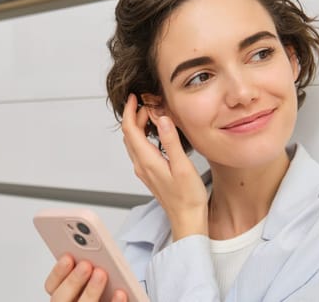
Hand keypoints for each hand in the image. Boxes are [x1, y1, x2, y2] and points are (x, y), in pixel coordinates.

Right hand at [44, 254, 126, 301]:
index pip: (52, 286)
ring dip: (91, 291)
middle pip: (62, 299)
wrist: (109, 297)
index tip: (68, 258)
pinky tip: (120, 293)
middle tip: (85, 265)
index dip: (58, 272)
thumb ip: (84, 267)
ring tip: (101, 274)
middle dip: (73, 281)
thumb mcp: (91, 275)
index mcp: (63, 296)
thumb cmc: (103, 290)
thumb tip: (88, 255)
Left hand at [121, 94, 208, 239]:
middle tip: (149, 103)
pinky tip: (156, 135)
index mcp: (147, 161)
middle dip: (135, 115)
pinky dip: (144, 137)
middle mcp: (141, 165)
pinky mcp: (150, 174)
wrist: (187, 220)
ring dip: (139, 126)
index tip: (135, 97)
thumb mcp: (183, 167)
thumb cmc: (188, 198)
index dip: (130, 111)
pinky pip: (140, 150)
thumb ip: (171, 142)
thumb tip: (162, 119)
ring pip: (134, 142)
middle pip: (130, 134)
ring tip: (152, 114)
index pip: (130, 130)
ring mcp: (144, 171)